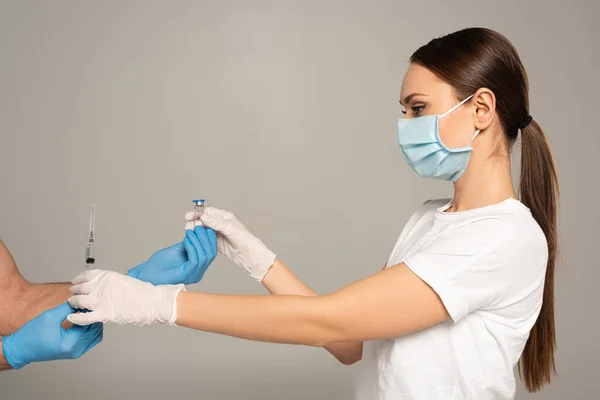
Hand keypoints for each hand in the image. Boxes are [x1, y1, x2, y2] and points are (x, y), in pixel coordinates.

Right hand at [1, 302, 102, 369]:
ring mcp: (76, 353)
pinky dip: (89, 330)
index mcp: (70, 343)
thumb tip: (82, 300)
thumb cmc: (32, 334)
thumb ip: (68, 308)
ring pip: (95, 336)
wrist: (21, 349)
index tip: (88, 301)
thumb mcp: (51, 316)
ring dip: (93, 324)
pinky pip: (89, 340)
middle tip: (89, 306)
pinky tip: (82, 320)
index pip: (90, 323)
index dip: (90, 311)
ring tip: (85, 312)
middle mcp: (76, 350)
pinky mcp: (74, 352)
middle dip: (93, 317)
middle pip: (96, 330)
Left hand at [67, 270, 184, 325]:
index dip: (79, 279)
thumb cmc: (144, 293)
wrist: (153, 302)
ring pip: (79, 301)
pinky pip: (84, 317)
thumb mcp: (125, 281)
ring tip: (72, 304)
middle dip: (75, 292)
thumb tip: (105, 289)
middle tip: (73, 294)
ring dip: (74, 302)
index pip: (87, 275)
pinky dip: (76, 317)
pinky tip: (71, 317)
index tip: (76, 281)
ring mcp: (102, 300)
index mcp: (108, 276)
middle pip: (81, 288)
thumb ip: (112, 284)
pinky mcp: (104, 313)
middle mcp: (102, 286)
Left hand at [127, 227, 216, 284]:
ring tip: (189, 233)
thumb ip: (189, 243)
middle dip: (205, 238)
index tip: (204, 226)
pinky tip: (186, 240)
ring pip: (204, 256)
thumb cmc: (158, 265)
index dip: (209, 238)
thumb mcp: (177, 250)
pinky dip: (192, 248)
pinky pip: (195, 260)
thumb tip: (198, 231)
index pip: (211, 252)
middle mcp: (198, 272)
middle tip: (198, 227)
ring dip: (198, 241)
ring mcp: (193, 275)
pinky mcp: (186, 275)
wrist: (146, 275)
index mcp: (198, 267)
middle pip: (211, 254)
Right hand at [185, 207, 275, 281]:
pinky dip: (199, 239)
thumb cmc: (244, 239)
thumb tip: (203, 217)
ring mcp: (217, 234)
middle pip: (203, 220)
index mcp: (224, 217)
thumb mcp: (230, 228)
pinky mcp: (216, 243)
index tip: (188, 216)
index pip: (208, 212)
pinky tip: (194, 240)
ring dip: (195, 230)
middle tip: (189, 226)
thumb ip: (215, 222)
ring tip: (190, 233)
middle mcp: (220, 224)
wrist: (249, 255)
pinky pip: (205, 239)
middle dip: (195, 222)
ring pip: (203, 230)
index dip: (197, 213)